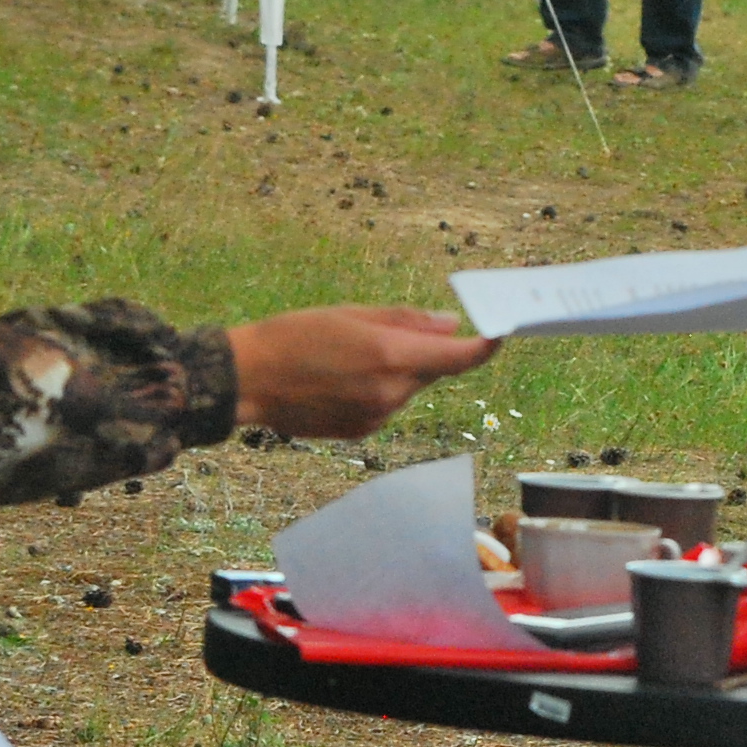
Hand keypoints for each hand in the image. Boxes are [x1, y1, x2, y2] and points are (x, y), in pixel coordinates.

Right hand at [228, 306, 499, 437]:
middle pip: (432, 371)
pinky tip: (341, 379)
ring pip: (409, 389)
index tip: (499, 334)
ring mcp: (377, 417)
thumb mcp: (351, 314)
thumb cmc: (293, 337)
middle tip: (386, 331)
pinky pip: (387, 405)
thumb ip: (406, 320)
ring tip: (348, 356)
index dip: (485, 346)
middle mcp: (390, 393)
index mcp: (390, 357)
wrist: (247, 382)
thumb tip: (451, 325)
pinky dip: (378, 390)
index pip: (460, 358)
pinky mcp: (362, 432)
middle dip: (425, 351)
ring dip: (397, 371)